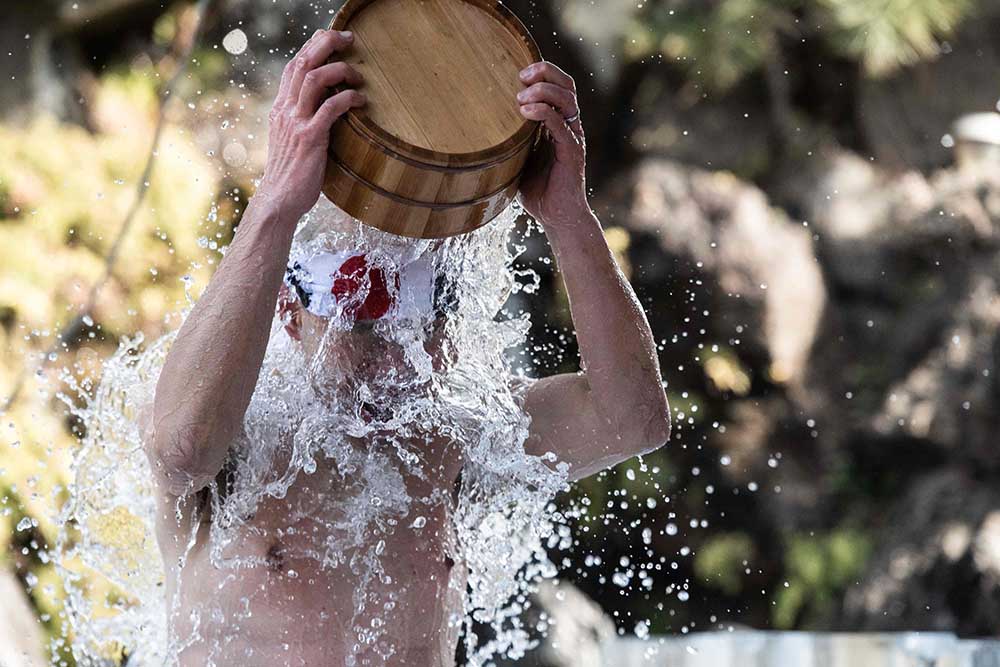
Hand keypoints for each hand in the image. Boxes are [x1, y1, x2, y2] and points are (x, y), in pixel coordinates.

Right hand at [256, 29, 365, 221]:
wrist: (279, 200)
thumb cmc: (292, 175)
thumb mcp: (293, 141)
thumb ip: (304, 121)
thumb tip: (327, 109)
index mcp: (280, 109)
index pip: (293, 65)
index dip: (313, 46)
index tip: (332, 39)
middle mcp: (285, 110)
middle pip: (302, 61)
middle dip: (326, 43)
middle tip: (348, 38)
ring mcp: (295, 122)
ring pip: (314, 78)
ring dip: (339, 69)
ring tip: (358, 75)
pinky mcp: (309, 138)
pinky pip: (329, 107)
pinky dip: (348, 98)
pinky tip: (360, 100)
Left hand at [516, 61, 588, 228]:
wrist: (556, 216)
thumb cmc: (537, 190)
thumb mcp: (518, 157)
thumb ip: (509, 139)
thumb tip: (478, 127)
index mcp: (559, 123)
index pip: (559, 86)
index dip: (543, 72)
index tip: (518, 73)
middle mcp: (570, 126)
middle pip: (567, 84)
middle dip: (546, 72)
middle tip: (522, 75)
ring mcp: (573, 137)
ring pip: (567, 99)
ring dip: (543, 91)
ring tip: (520, 97)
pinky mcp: (572, 152)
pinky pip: (560, 124)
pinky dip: (544, 113)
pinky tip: (525, 112)